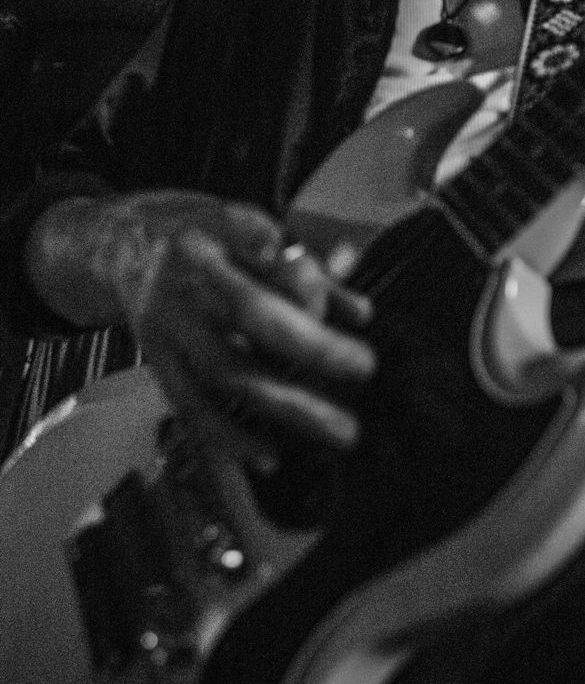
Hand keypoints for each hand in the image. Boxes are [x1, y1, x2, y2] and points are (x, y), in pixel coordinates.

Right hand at [30, 190, 374, 463]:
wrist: (122, 246)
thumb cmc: (205, 237)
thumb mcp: (250, 228)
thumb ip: (307, 269)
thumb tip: (360, 313)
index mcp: (217, 227)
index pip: (265, 244)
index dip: (303, 273)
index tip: (350, 301)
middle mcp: (188, 273)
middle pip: (251, 311)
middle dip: (312, 346)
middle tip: (363, 367)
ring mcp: (167, 318)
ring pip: (227, 368)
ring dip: (288, 405)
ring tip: (341, 430)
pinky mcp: (154, 356)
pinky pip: (192, 403)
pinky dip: (231, 435)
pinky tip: (270, 455)